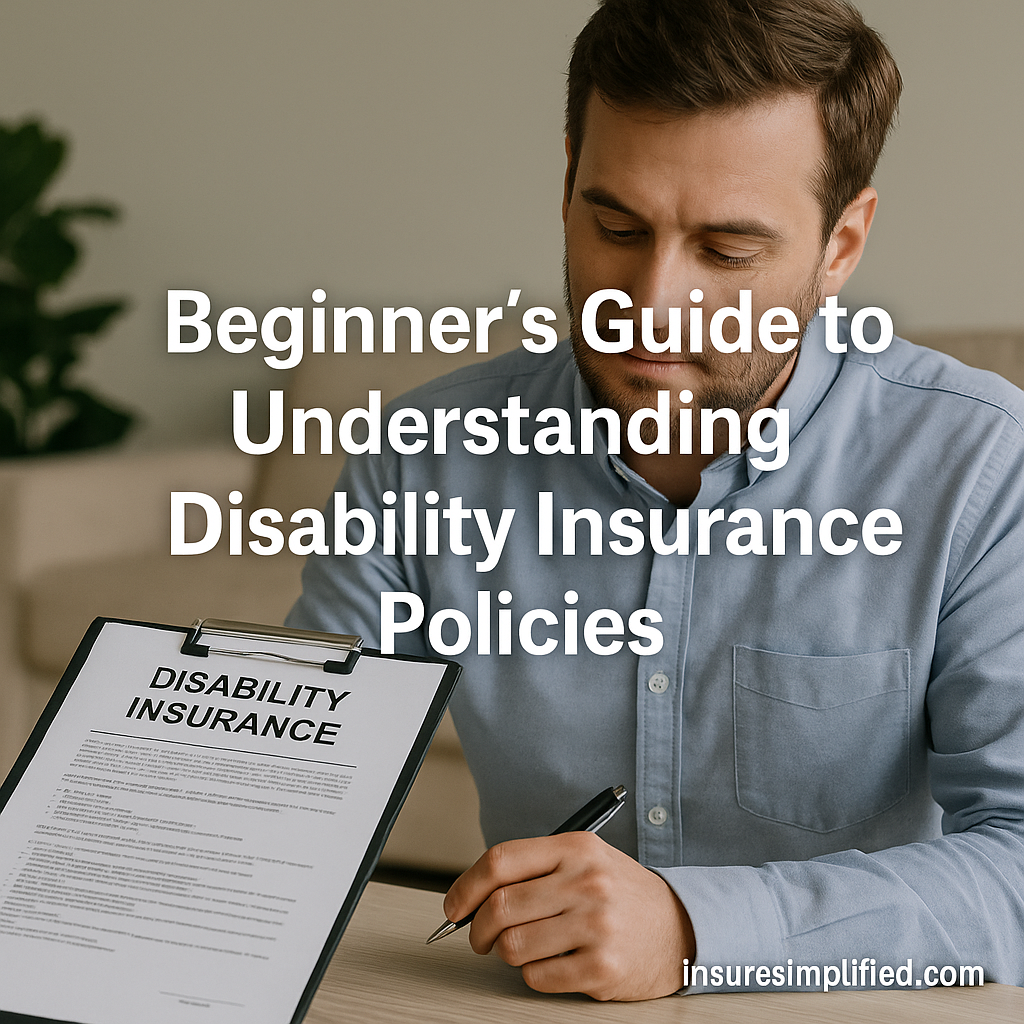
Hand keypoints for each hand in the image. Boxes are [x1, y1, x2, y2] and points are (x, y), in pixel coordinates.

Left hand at [442, 831, 694, 1000]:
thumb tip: (470, 897)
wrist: (680, 927)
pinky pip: (537, 977)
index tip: (453, 907)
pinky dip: (534, 975)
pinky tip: (553, 963)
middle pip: (500, 907)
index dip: (465, 886)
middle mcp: (586, 881)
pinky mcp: (602, 968)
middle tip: (481, 938)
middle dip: (478, 929)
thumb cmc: (619, 893)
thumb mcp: (582, 860)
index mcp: (575, 847)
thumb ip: (533, 869)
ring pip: (513, 947)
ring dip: (508, 954)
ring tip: (526, 948)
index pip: (500, 860)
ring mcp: (596, 925)